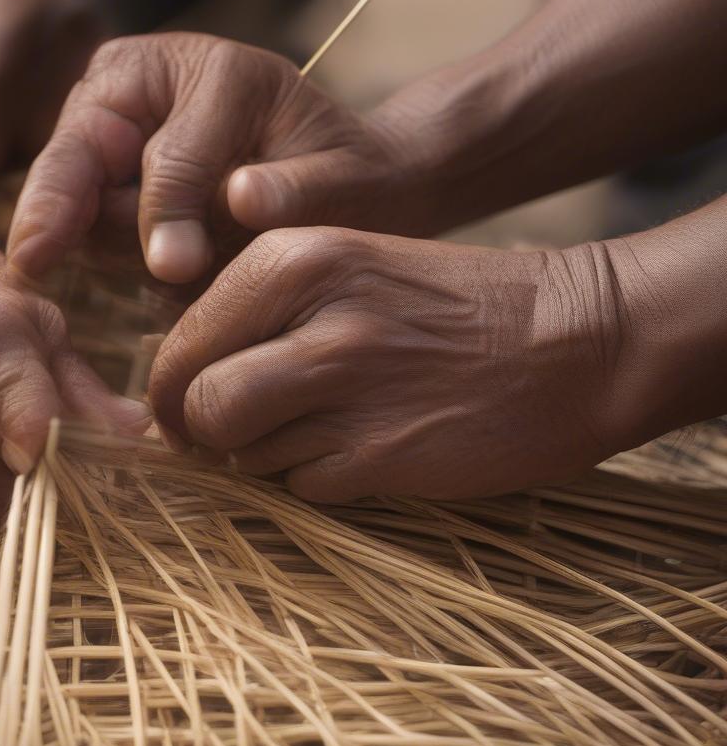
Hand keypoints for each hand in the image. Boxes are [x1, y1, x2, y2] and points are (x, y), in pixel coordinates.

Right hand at [6, 34, 442, 288]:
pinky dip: (83, 247)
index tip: (173, 267)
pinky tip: (101, 270)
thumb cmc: (345, 180)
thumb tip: (242, 197)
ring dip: (79, 236)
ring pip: (69, 187)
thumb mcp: (346, 182)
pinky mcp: (96, 167)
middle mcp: (146, 81)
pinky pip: (75, 214)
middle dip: (60, 205)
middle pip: (83, 149)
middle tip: (32, 261)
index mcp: (215, 71)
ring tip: (112, 270)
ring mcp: (111, 121)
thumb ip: (300, 191)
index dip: (168, 212)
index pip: (171, 153)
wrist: (332, 186)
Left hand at [149, 228, 636, 501]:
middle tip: (227, 437)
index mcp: (292, 260)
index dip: (172, 389)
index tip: (190, 408)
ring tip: (313, 431)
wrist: (573, 339)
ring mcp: (349, 390)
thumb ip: (256, 319)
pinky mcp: (382, 455)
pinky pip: (300, 485)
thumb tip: (177, 392)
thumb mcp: (345, 272)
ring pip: (240, 452)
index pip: (178, 344)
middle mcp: (312, 318)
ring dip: (259, 457)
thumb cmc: (448, 306)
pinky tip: (362, 447)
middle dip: (200, 433)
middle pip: (196, 403)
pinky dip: (314, 479)